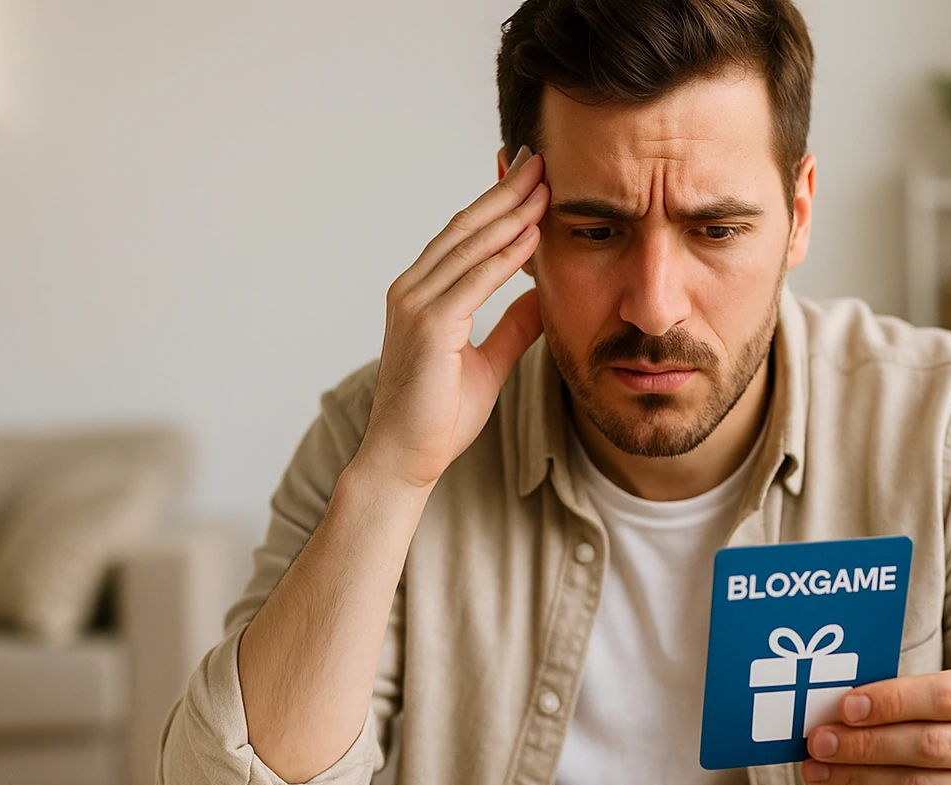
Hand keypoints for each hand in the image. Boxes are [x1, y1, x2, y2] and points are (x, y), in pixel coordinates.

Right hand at [357, 145, 549, 488]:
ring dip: (510, 212)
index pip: (464, 237)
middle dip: (505, 191)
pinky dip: (505, 255)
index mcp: (422, 295)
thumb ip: (512, 326)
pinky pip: (474, 280)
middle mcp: (412, 290)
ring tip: (545, 183)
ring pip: (470, 245)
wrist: (405, 460)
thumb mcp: (490, 363)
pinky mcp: (428, 326)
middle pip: (465, 228)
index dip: (497, 204)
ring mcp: (416, 305)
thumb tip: (542, 296)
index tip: (531, 177)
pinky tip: (533, 233)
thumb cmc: (439, 418)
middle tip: (541, 159)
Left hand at [799, 665, 950, 784]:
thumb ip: (906, 698)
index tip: (846, 707)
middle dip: (864, 743)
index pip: (947, 697)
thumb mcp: (949, 702)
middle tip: (821, 741)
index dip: (893, 701)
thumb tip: (841, 708)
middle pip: (928, 745)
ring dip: (856, 778)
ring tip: (819, 768)